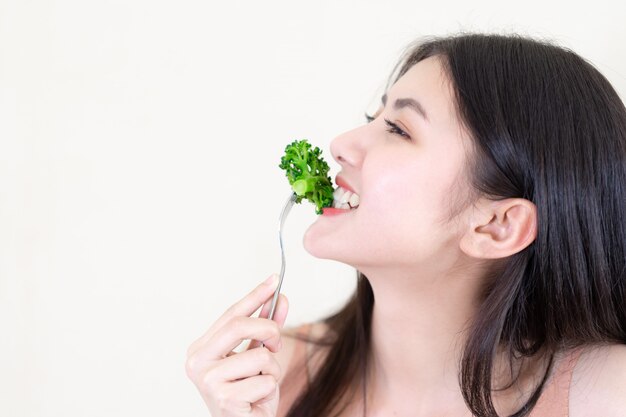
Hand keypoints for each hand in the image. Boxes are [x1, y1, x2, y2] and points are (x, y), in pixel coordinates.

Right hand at [185, 274, 289, 416]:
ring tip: (259, 383)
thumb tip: (279, 300)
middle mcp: (197, 362)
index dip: (255, 296)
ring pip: (260, 355)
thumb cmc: (247, 394)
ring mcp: (207, 381)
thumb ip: (266, 329)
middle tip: (277, 342)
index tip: (275, 280)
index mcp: (201, 348)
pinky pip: (265, 379)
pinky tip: (256, 398)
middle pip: (239, 325)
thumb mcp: (258, 355)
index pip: (230, 314)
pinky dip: (269, 388)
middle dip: (268, 329)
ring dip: (271, 369)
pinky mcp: (223, 399)